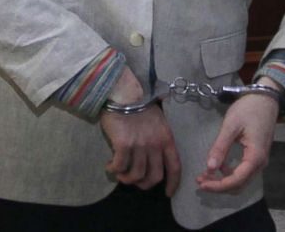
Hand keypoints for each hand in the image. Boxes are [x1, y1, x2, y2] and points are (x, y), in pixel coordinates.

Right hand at [100, 69, 180, 195]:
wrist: (124, 92)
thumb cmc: (139, 103)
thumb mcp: (158, 119)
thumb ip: (160, 136)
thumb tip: (156, 151)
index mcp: (166, 138)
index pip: (175, 167)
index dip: (172, 183)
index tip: (167, 192)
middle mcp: (155, 144)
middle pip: (154, 176)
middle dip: (144, 184)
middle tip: (135, 181)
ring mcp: (140, 145)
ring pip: (136, 175)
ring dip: (127, 179)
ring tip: (119, 174)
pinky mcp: (123, 145)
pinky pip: (120, 167)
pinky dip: (114, 171)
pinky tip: (109, 167)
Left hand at [196, 77, 279, 192]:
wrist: (265, 99)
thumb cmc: (249, 109)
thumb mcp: (231, 126)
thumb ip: (220, 147)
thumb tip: (210, 168)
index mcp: (255, 157)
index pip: (236, 181)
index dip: (218, 186)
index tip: (201, 184)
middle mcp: (259, 163)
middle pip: (239, 184)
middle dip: (218, 185)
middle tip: (200, 180)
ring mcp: (259, 160)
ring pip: (240, 179)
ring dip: (223, 180)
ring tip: (205, 175)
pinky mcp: (255, 156)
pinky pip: (242, 171)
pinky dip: (229, 173)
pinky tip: (217, 166)